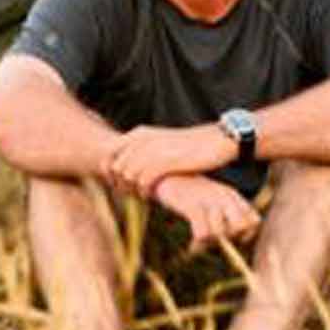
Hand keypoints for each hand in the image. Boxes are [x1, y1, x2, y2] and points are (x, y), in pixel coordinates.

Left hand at [106, 123, 233, 197]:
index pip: (110, 153)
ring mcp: (153, 149)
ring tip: (142, 196)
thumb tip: (128, 167)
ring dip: (131, 189)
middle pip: (116, 166)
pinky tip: (151, 196)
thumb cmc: (191, 145)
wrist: (218, 139)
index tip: (119, 184)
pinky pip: (143, 181)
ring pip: (127, 175)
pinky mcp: (165, 161)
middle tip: (130, 194)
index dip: (111, 171)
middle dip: (119, 183)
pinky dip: (143, 191)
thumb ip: (144, 150)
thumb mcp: (162, 141)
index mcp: (140, 133)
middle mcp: (142, 139)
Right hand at [152, 174, 262, 255]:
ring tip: (201, 242)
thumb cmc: (189, 193)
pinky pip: (203, 233)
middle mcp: (223, 196)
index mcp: (231, 195)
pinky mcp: (192, 206)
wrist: (164, 176)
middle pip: (241, 227)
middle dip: (230, 238)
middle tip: (216, 240)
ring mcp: (208, 200)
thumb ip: (227, 214)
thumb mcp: (213, 198)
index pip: (254, 221)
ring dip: (211, 242)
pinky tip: (193, 245)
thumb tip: (236, 243)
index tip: (233, 239)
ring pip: (221, 232)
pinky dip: (199, 243)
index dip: (247, 234)